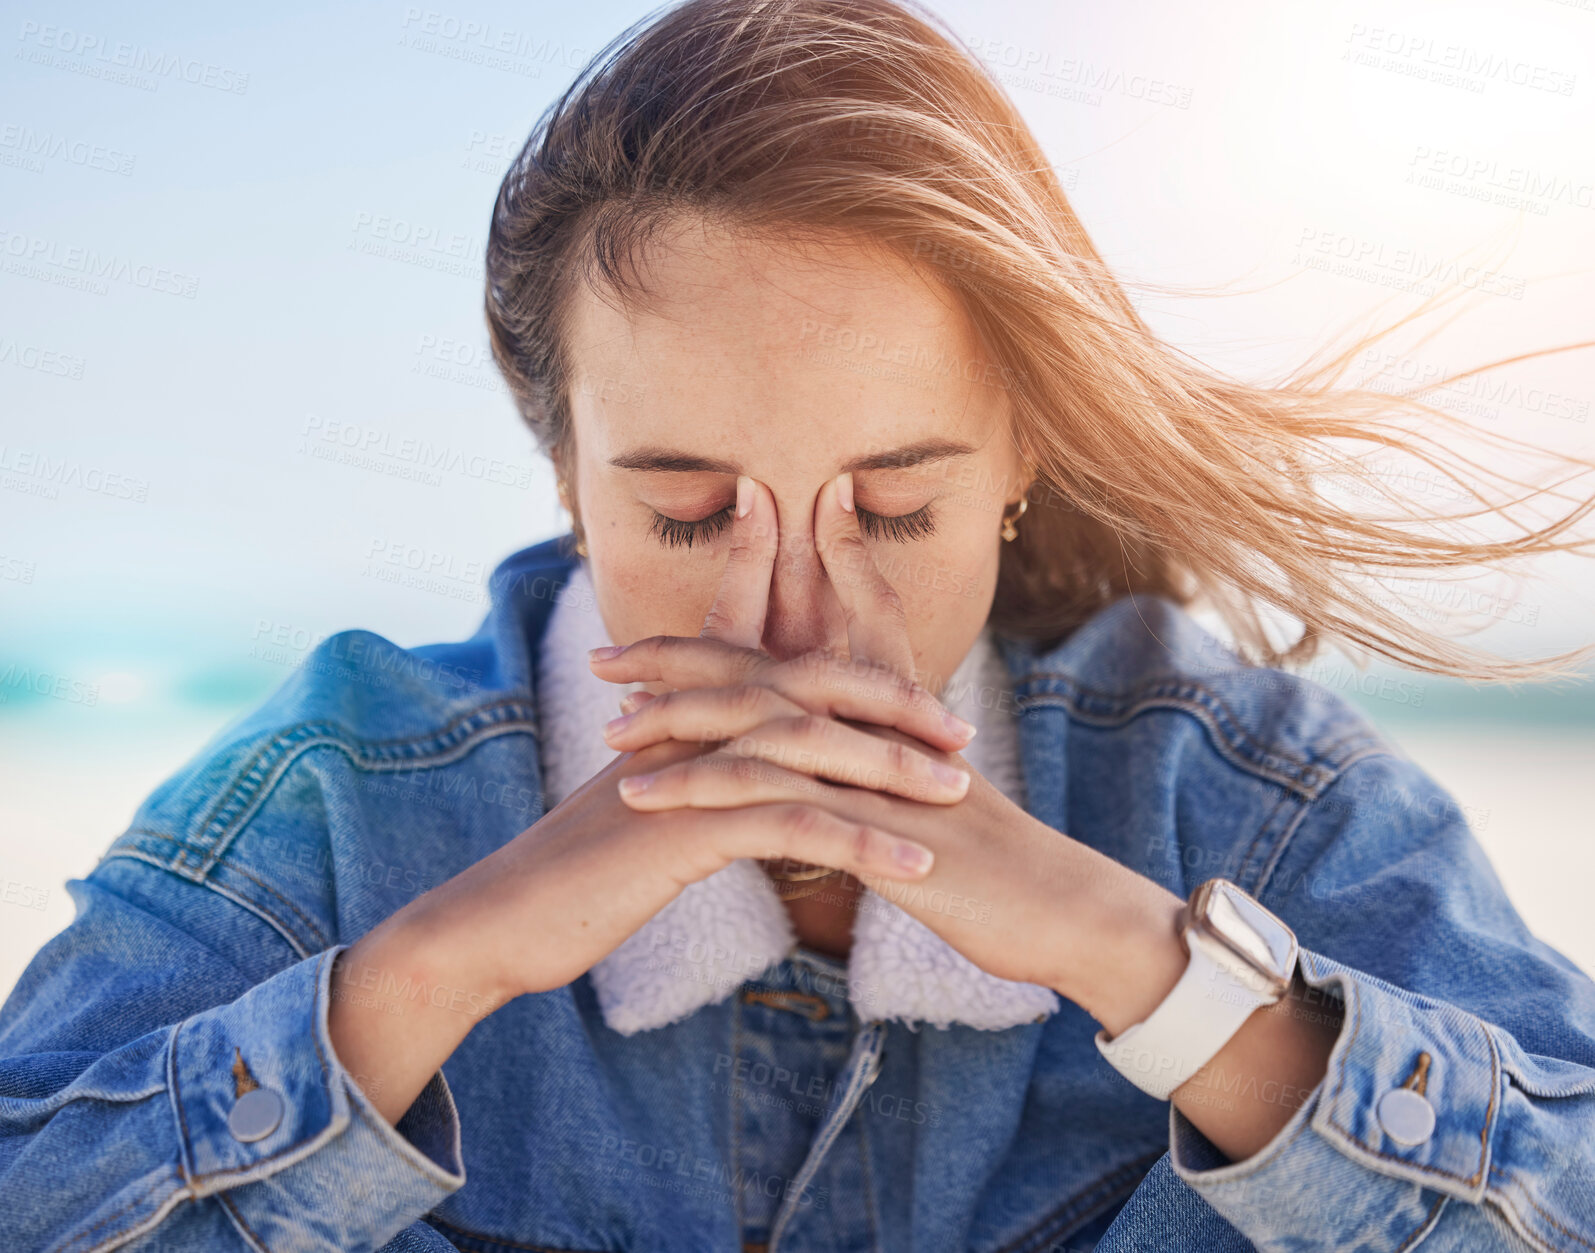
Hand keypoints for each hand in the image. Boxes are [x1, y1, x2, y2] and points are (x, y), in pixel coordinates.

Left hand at [591, 473, 1341, 1163]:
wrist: (1066, 911)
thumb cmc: (991, 871)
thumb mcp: (917, 812)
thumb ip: (861, 786)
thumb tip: (802, 803)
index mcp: (884, 718)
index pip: (793, 658)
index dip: (723, 642)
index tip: (652, 639)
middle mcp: (878, 730)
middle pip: (768, 674)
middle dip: (683, 660)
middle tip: (605, 656)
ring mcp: (879, 775)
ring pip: (765, 729)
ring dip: (682, 722)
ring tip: (611, 726)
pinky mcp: (881, 828)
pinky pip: (781, 800)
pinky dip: (709, 791)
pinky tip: (653, 797)